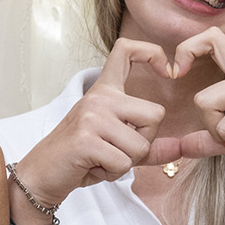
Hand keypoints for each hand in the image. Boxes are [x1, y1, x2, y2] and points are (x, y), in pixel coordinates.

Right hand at [14, 40, 171, 205]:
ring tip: (102, 159)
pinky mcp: (86, 139)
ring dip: (126, 163)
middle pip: (155, 115)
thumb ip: (149, 145)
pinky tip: (93, 166)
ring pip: (141, 145)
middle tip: (115, 149)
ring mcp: (92, 116)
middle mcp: (99, 98)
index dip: (153, 52)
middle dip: (143, 142)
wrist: (42, 174)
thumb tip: (182, 148)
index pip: (126, 50)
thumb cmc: (79, 157)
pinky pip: (123, 163)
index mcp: (105, 91)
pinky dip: (112, 173)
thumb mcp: (116, 146)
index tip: (167, 71)